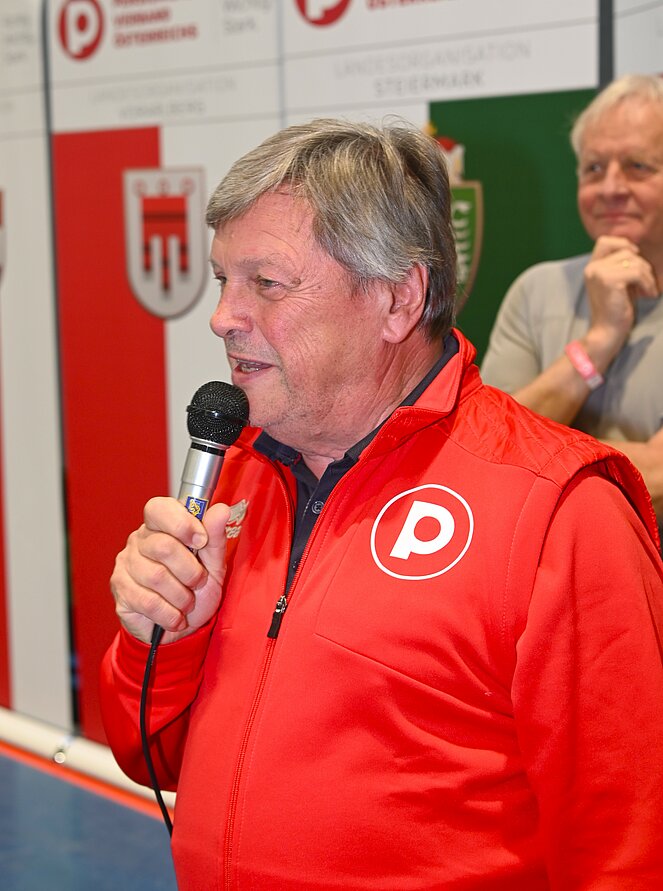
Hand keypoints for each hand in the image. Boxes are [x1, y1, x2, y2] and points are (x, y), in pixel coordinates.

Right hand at [110, 497, 230, 643]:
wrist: (180, 630)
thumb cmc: (195, 591)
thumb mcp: (213, 564)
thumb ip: (215, 537)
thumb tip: (221, 509)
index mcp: (161, 526)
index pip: (159, 509)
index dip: (182, 523)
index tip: (201, 540)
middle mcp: (139, 541)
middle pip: (163, 546)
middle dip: (190, 571)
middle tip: (198, 582)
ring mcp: (126, 565)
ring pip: (157, 577)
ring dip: (182, 596)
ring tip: (187, 603)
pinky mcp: (120, 591)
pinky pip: (148, 602)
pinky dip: (170, 614)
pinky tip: (175, 616)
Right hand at [584, 236, 658, 357]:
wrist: (607, 332)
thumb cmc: (615, 309)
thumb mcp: (616, 282)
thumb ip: (620, 265)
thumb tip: (636, 249)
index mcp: (592, 267)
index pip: (605, 241)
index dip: (623, 244)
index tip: (635, 260)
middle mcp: (592, 268)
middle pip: (626, 250)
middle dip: (641, 265)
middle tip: (645, 283)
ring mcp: (599, 273)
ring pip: (634, 261)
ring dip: (647, 276)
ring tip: (648, 290)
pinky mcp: (609, 281)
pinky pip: (637, 272)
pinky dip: (647, 283)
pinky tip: (648, 295)